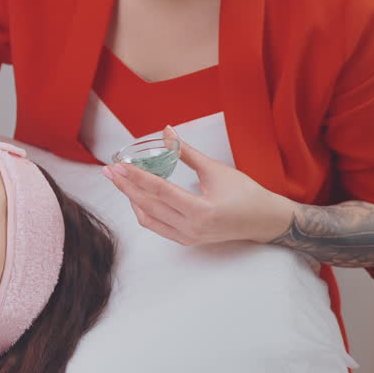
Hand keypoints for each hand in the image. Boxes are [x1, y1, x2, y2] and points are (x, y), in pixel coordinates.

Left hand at [101, 126, 295, 245]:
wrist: (264, 220)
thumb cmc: (245, 194)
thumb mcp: (216, 170)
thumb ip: (187, 153)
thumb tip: (167, 132)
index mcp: (201, 210)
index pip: (160, 191)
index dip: (136, 176)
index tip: (118, 165)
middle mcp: (191, 228)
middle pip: (148, 205)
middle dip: (126, 186)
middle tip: (110, 170)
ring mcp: (188, 237)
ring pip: (148, 218)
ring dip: (132, 199)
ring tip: (121, 180)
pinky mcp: (186, 240)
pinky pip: (156, 226)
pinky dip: (143, 210)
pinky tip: (137, 195)